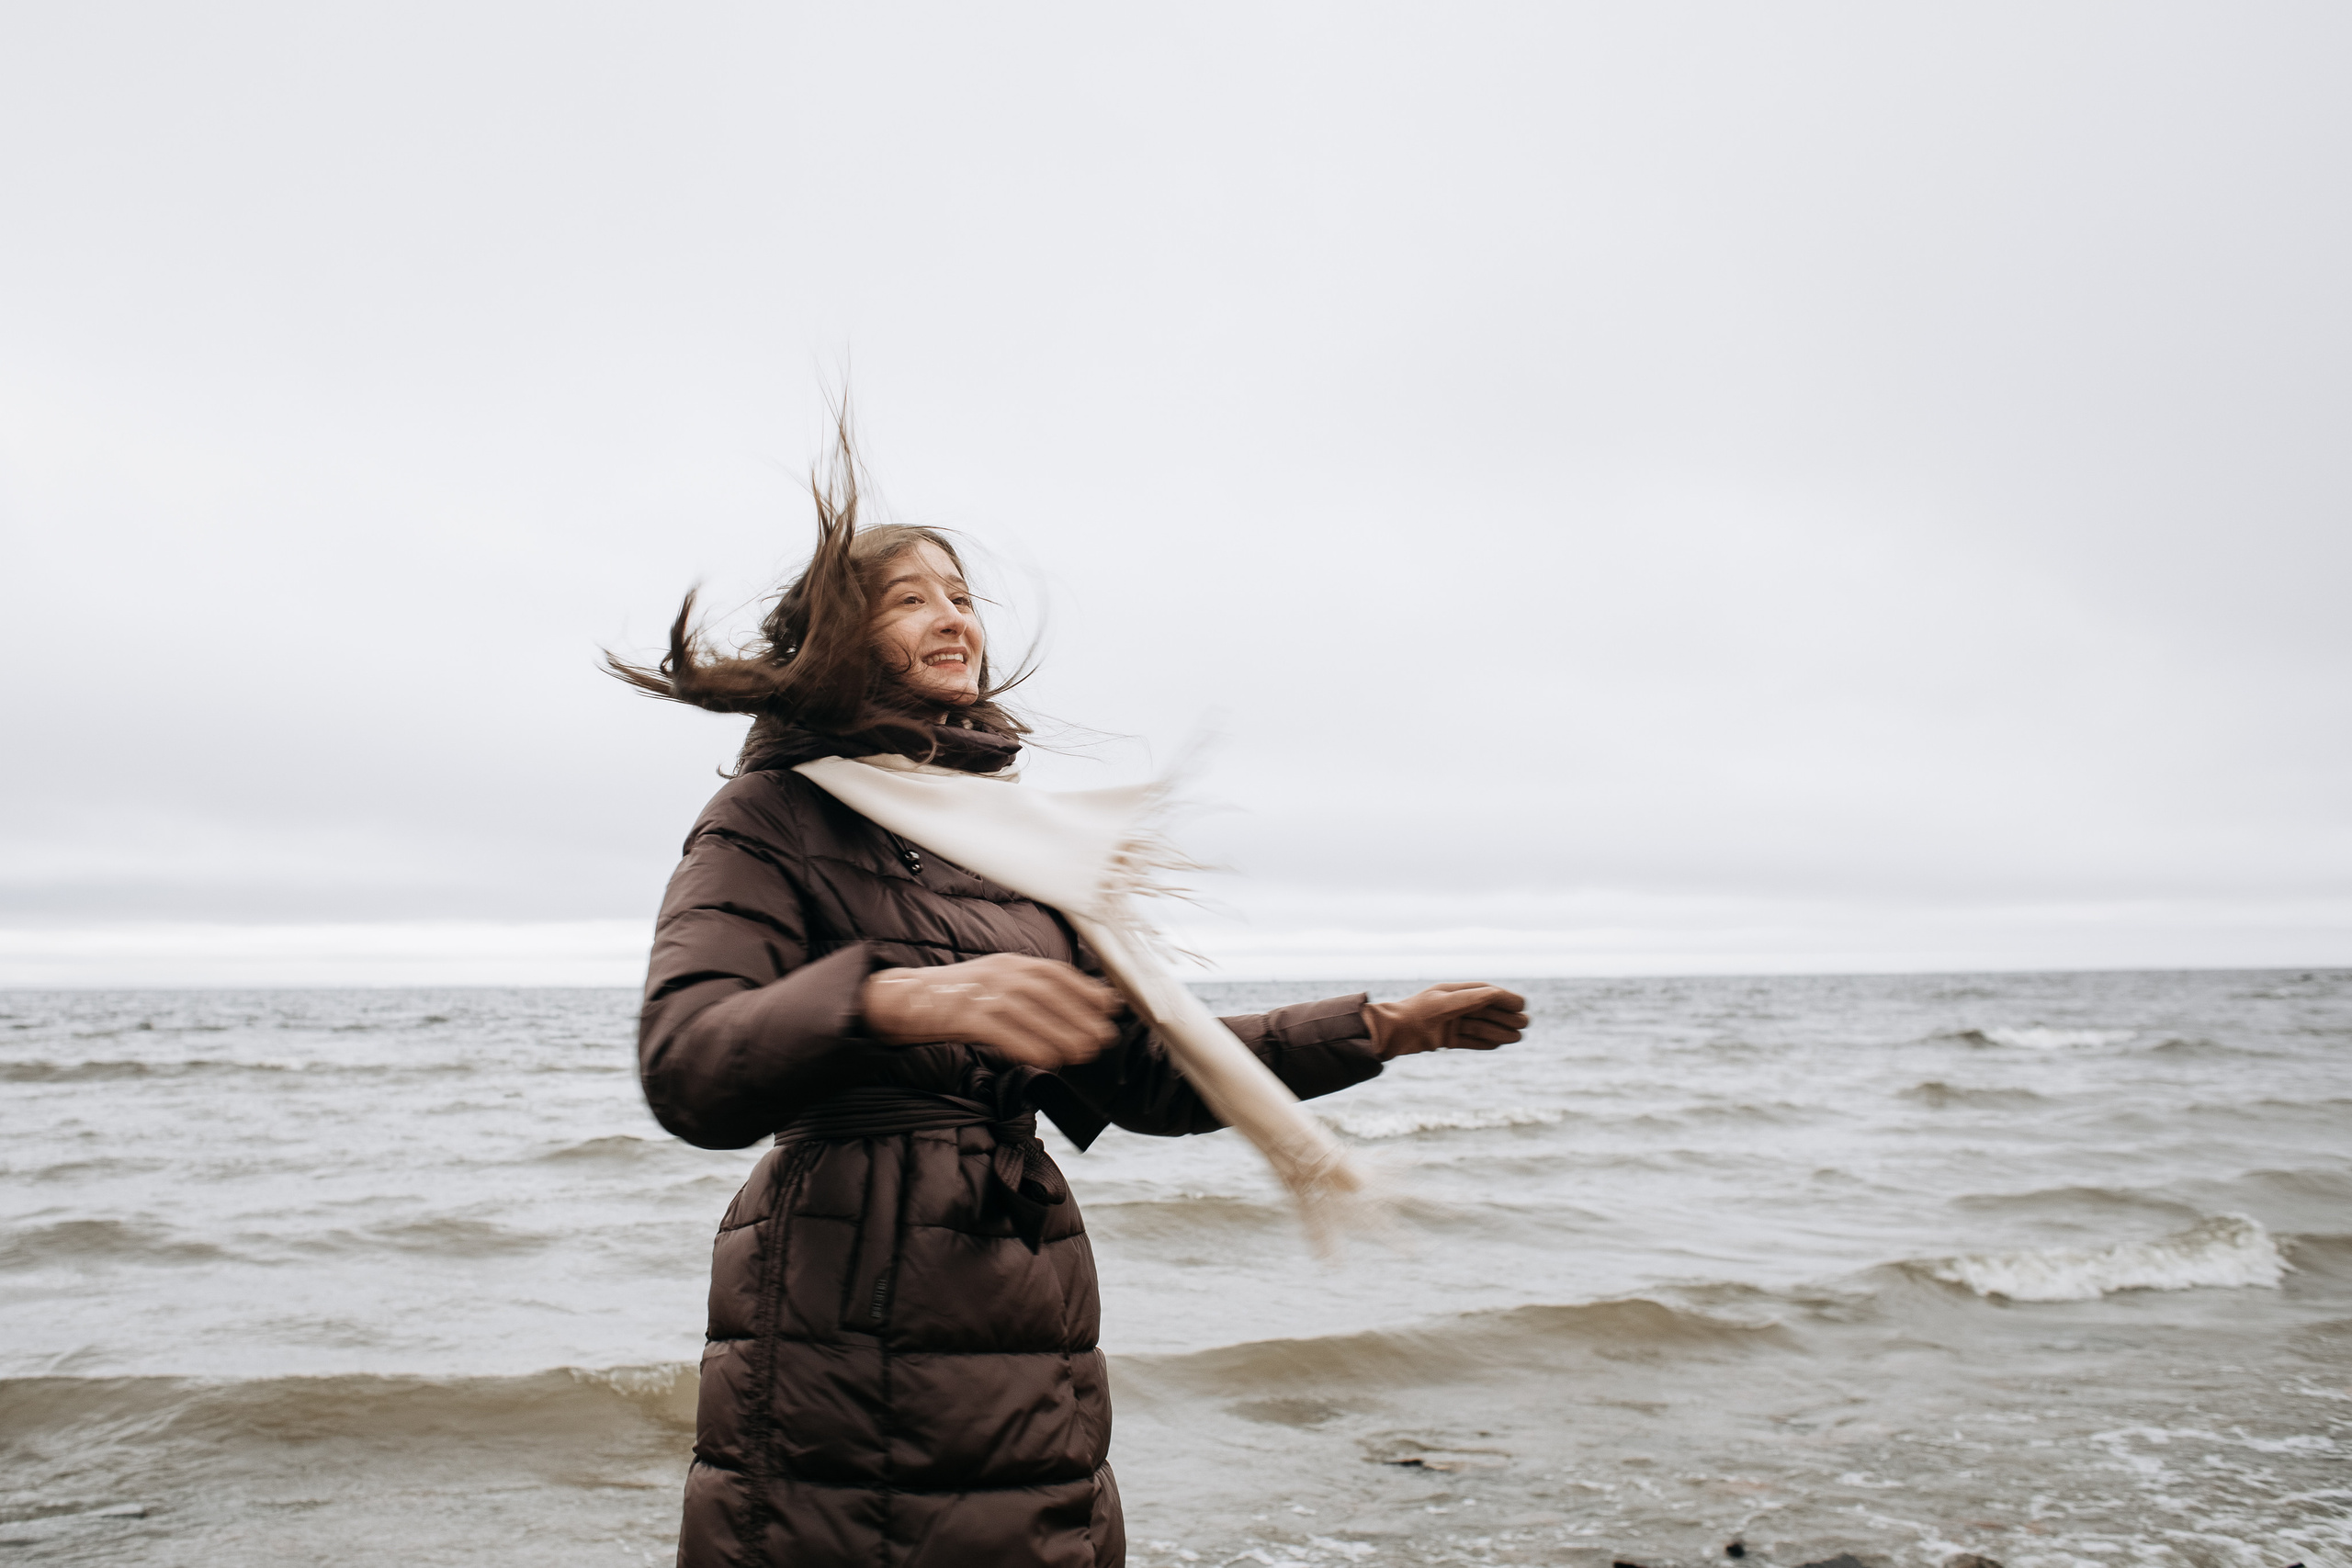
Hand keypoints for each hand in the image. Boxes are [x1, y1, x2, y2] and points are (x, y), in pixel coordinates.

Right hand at [861, 954, 1120, 1070]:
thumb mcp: (993, 984)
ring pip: (1030, 1013)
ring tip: (1083, 1053)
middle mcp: (998, 972)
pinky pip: (1002, 1031)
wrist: (899, 1000)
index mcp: (1008, 963)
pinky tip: (1046, 1059)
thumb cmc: (952, 999)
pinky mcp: (963, 1014)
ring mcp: (980, 992)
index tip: (1111, 1007)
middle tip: (1104, 1038)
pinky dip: (1027, 1045)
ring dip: (1061, 1033)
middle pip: (1049, 993)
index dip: (1086, 989)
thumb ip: (1027, 992)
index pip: (1056, 972)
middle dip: (1081, 1016)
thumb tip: (1074, 1008)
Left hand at [1363, 981, 1528, 1060]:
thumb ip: (1471, 999)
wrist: (1391, 1034)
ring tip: (1517, 1037)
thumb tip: (1496, 994)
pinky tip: (1498, 1044)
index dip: (1505, 998)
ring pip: (1479, 1026)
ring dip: (1498, 1031)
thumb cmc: (1416, 1014)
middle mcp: (1453, 1006)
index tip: (1522, 1005)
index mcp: (1453, 992)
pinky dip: (1483, 1043)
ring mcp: (1449, 1023)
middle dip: (1505, 1016)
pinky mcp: (1444, 1039)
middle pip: (1485, 1010)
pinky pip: (1469, 1041)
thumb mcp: (1445, 1004)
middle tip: (1525, 1023)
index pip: (1485, 992)